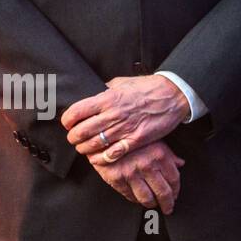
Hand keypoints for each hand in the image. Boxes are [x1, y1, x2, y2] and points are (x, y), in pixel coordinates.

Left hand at [61, 75, 190, 161]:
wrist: (173, 95)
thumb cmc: (149, 87)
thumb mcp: (124, 82)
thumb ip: (106, 89)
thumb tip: (93, 92)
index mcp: (108, 98)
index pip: (76, 112)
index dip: (67, 120)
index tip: (68, 123)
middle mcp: (113, 114)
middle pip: (81, 132)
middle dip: (73, 137)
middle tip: (75, 138)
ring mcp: (124, 128)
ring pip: (93, 145)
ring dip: (85, 149)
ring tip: (85, 147)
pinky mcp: (135, 140)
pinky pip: (112, 154)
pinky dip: (102, 158)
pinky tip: (99, 156)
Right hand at [91, 140, 184, 213]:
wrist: (104, 135)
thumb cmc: (132, 136)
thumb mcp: (155, 139)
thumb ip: (169, 154)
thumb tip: (180, 164)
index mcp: (160, 155)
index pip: (174, 179)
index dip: (176, 190)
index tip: (175, 195)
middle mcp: (147, 165)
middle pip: (163, 192)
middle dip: (167, 203)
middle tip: (168, 208)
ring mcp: (131, 173)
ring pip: (146, 198)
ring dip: (151, 204)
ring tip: (153, 204)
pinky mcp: (116, 179)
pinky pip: (129, 195)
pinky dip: (135, 200)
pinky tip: (137, 199)